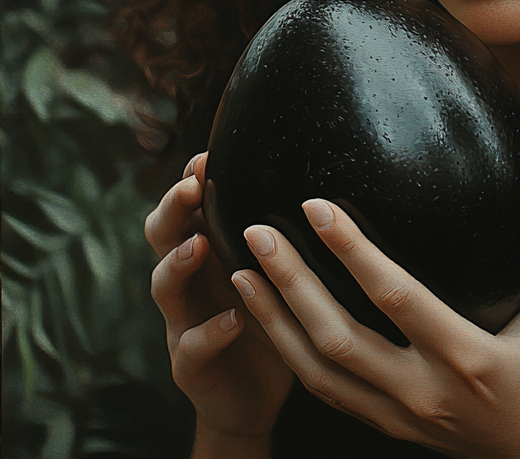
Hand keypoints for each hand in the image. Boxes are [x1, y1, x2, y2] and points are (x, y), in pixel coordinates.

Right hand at [146, 152, 294, 454]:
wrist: (255, 395)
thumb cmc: (272, 317)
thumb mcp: (278, 268)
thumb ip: (286, 230)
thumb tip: (327, 179)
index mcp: (210, 250)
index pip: (190, 206)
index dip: (192, 179)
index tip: (208, 154)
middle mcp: (190, 281)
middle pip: (163, 235)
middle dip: (173, 208)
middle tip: (192, 186)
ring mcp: (183, 322)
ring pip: (164, 286)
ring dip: (179, 262)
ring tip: (199, 245)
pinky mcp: (191, 367)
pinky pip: (190, 347)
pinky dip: (209, 331)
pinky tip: (234, 319)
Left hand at [231, 195, 519, 458]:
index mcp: (461, 358)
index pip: (394, 298)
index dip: (352, 252)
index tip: (315, 207)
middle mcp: (418, 390)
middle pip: (337, 338)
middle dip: (291, 285)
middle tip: (255, 234)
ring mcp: (394, 414)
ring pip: (316, 371)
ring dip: (275, 321)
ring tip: (242, 272)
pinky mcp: (382, 424)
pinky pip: (323, 391)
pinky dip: (288, 354)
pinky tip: (267, 319)